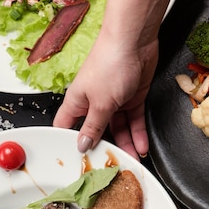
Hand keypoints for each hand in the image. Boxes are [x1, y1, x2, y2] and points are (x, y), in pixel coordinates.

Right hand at [53, 32, 157, 158]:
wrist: (135, 41)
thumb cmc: (110, 62)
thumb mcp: (100, 102)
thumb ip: (93, 126)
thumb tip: (82, 144)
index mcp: (77, 101)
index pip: (67, 127)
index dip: (70, 144)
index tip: (78, 163)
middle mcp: (95, 102)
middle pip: (97, 131)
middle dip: (105, 149)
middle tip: (111, 167)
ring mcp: (115, 100)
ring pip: (119, 128)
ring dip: (126, 145)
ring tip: (132, 162)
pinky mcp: (133, 97)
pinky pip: (134, 121)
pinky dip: (138, 134)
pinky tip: (141, 146)